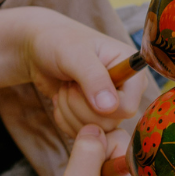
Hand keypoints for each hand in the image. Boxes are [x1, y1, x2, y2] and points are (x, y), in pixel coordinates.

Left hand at [21, 10, 147, 135]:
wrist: (42, 49)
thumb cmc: (59, 42)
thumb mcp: (75, 55)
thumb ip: (93, 78)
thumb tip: (110, 107)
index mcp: (132, 70)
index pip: (127, 107)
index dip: (100, 105)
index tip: (80, 83)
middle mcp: (127, 90)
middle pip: (110, 122)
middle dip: (79, 107)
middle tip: (69, 84)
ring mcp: (112, 104)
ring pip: (96, 130)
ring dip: (70, 112)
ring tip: (65, 89)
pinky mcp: (96, 115)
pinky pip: (84, 133)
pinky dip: (65, 120)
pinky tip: (61, 100)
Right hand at [41, 124, 146, 175]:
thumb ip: (88, 151)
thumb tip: (94, 125)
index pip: (122, 138)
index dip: (99, 150)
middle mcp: (140, 175)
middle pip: (114, 137)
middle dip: (93, 154)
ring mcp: (126, 175)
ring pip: (102, 143)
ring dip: (86, 159)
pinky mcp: (112, 175)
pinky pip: (96, 153)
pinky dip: (83, 164)